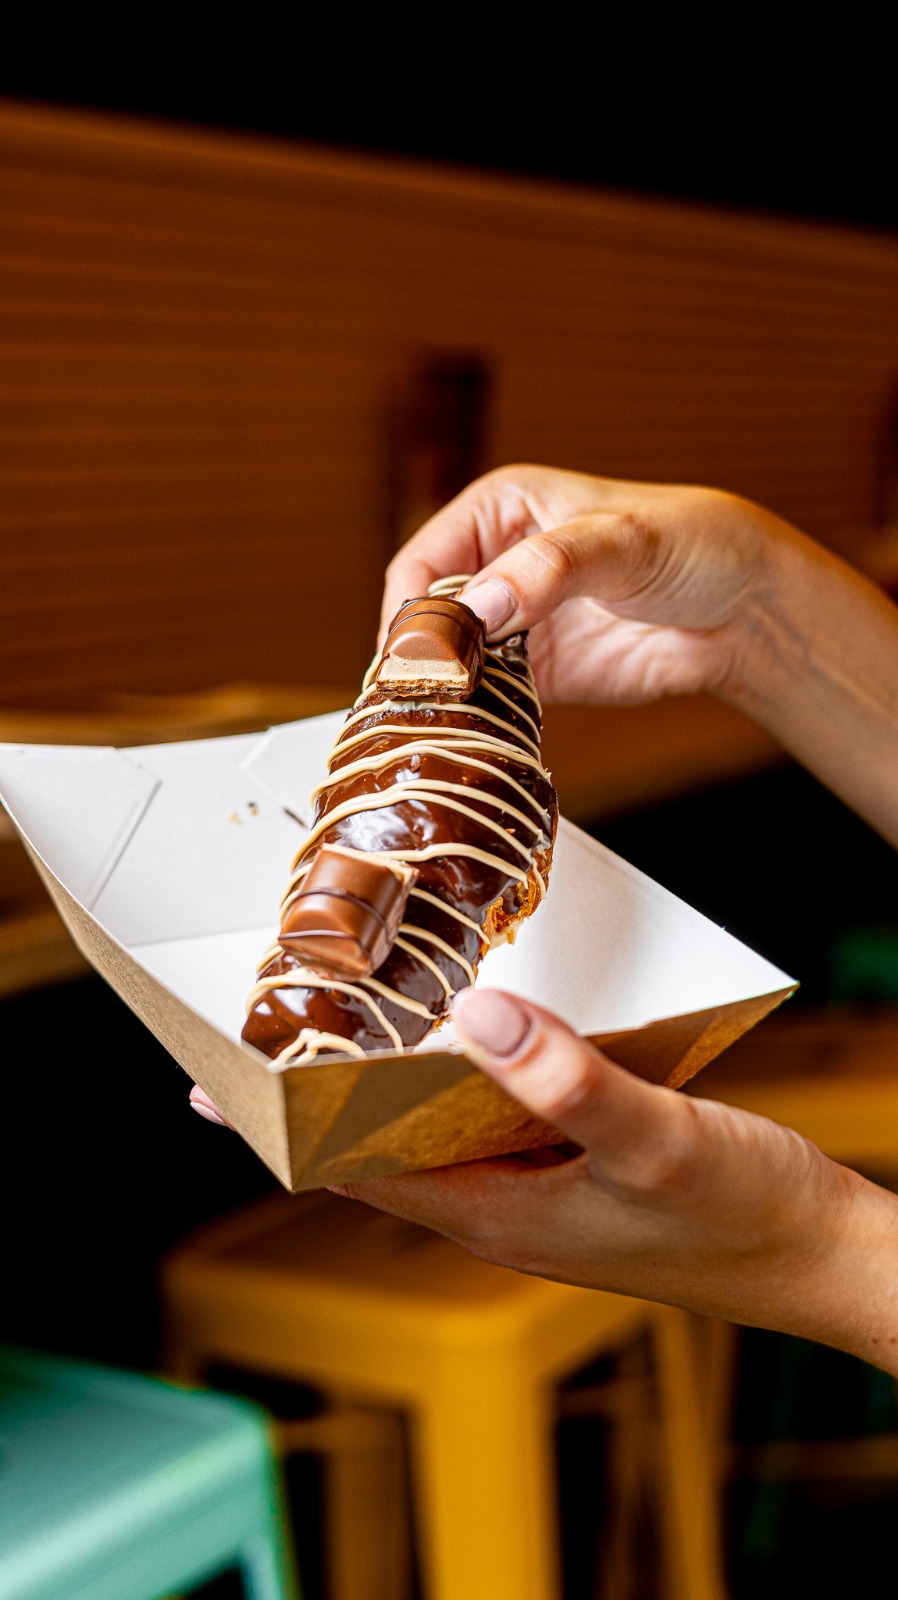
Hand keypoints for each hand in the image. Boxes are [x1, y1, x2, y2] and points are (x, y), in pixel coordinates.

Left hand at [331, 988, 897, 1373]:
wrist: (826, 1257)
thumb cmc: (748, 1218)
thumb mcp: (654, 1140)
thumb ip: (563, 1081)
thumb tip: (471, 1015)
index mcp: (495, 1215)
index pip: (353, 1172)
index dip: (286, 1125)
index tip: (221, 1082)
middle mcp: (502, 1209)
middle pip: (384, 1149)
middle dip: (326, 1093)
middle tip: (276, 1020)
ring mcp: (540, 1192)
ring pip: (439, 1130)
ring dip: (394, 1081)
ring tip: (351, 1014)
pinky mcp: (578, 1170)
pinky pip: (494, 1118)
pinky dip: (466, 1076)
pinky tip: (475, 1031)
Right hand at [381, 462, 897, 847]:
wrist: (746, 609)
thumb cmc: (693, 545)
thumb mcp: (621, 542)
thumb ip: (549, 568)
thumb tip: (481, 607)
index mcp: (500, 511)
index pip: (422, 562)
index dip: (411, 611)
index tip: (417, 658)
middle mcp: (495, 566)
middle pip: (426, 621)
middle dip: (420, 662)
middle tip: (423, 705)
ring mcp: (512, 625)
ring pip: (448, 666)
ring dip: (443, 698)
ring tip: (441, 728)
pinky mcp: (535, 676)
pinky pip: (486, 701)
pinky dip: (476, 720)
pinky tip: (477, 738)